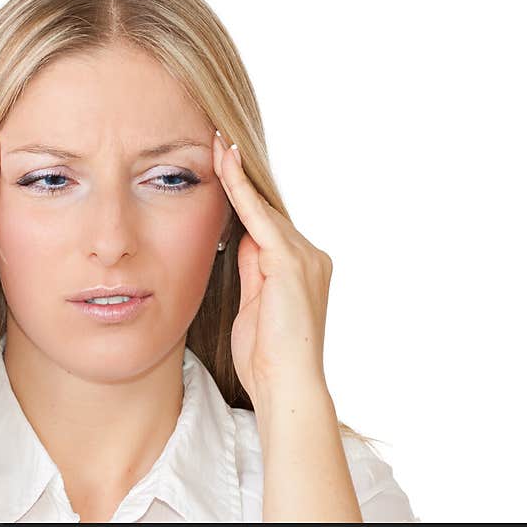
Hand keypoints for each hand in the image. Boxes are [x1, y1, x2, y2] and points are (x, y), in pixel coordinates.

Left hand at [212, 131, 332, 401]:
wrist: (286, 385)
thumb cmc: (266, 357)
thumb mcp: (254, 306)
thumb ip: (252, 271)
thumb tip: (240, 242)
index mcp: (300, 268)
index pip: (267, 224)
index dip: (244, 197)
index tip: (223, 165)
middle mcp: (310, 256)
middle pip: (267, 210)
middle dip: (241, 178)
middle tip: (216, 141)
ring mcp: (305, 258)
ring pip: (264, 208)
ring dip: (238, 175)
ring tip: (216, 143)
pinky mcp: (292, 263)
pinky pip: (260, 218)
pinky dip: (241, 190)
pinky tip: (224, 164)